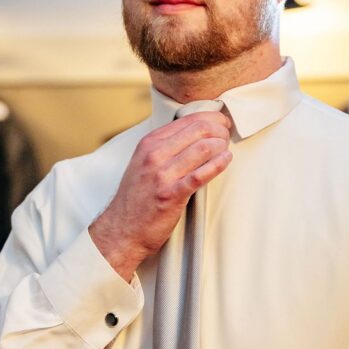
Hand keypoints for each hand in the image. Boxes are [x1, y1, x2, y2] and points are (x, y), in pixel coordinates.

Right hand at [89, 111, 230, 280]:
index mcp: (148, 143)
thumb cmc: (136, 198)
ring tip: (226, 150)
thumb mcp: (142, 163)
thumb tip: (193, 134)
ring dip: (221, 146)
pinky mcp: (171, 195)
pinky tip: (226, 161)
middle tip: (227, 135)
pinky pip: (201, 175)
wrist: (121, 230)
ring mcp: (162, 175)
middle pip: (198, 130)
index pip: (187, 120)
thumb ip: (163, 147)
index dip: (211, 118)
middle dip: (219, 130)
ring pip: (203, 148)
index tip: (222, 123)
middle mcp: (154, 155)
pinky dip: (218, 165)